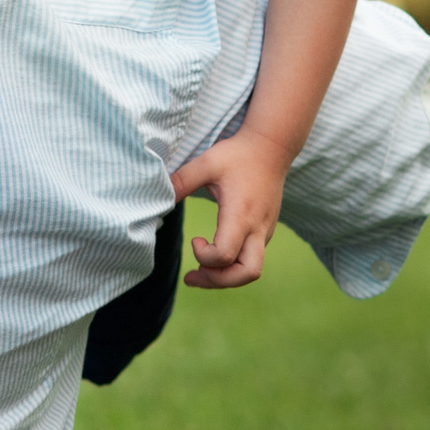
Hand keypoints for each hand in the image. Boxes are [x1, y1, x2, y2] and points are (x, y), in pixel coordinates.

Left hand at [169, 129, 292, 290]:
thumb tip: (157, 199)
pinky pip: (252, 258)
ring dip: (225, 277)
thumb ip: (181, 181)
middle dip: (218, 281)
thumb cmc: (237, 155)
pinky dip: (233, 266)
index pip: (225, 255)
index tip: (194, 239)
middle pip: (247, 274)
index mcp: (241, 215)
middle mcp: (257, 228)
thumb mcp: (206, 163)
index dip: (204, 256)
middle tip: (193, 275)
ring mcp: (264, 232)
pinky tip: (215, 256)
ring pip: (251, 270)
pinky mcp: (266, 230)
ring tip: (200, 271)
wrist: (272, 148)